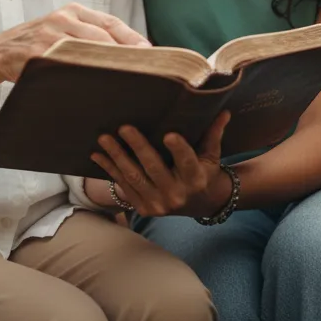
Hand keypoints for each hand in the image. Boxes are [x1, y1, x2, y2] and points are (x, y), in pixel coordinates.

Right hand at [0, 3, 148, 83]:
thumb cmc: (35, 44)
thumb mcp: (61, 30)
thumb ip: (87, 36)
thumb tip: (127, 53)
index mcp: (72, 11)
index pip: (111, 22)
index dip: (132, 38)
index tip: (151, 53)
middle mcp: (62, 19)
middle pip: (103, 36)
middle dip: (126, 54)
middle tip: (146, 71)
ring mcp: (49, 35)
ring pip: (88, 51)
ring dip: (109, 66)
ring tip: (128, 80)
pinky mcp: (37, 53)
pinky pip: (66, 65)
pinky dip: (84, 75)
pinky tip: (97, 87)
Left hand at [91, 110, 231, 217]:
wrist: (201, 205)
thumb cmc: (205, 172)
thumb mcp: (212, 156)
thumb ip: (213, 134)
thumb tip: (224, 111)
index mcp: (196, 179)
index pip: (187, 162)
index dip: (178, 149)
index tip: (168, 134)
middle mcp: (177, 195)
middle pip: (154, 168)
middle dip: (137, 147)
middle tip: (124, 127)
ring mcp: (158, 204)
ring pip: (134, 178)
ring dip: (116, 157)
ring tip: (104, 139)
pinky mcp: (144, 209)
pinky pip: (124, 187)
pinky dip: (110, 170)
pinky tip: (97, 155)